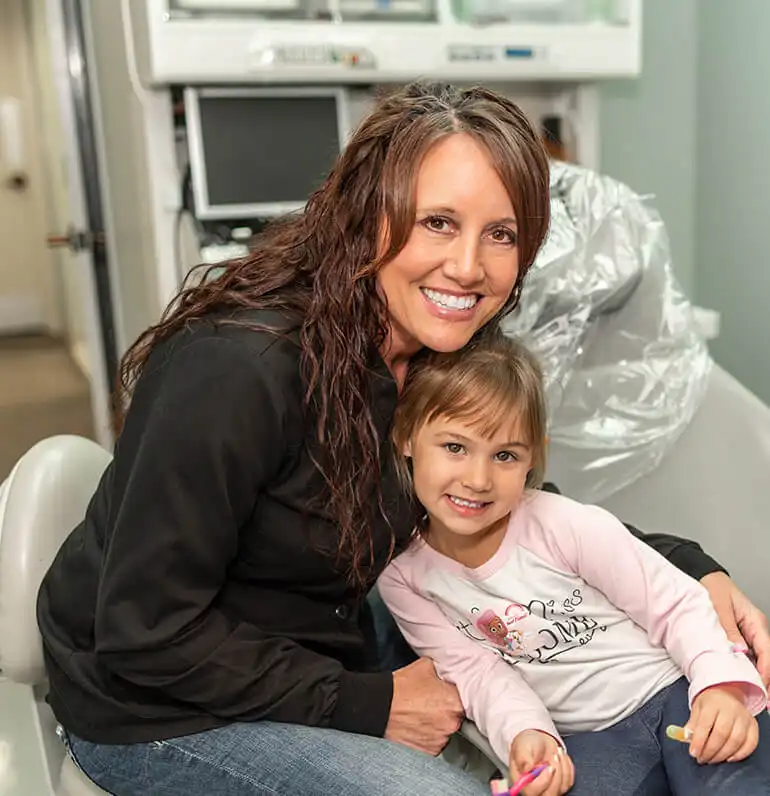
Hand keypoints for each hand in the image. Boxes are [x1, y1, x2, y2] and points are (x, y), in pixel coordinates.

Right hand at [384, 657, 463, 754]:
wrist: (379, 708)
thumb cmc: (400, 689)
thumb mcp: (425, 666)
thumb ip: (443, 670)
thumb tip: (448, 671)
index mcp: (454, 702)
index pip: (468, 698)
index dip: (457, 695)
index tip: (450, 693)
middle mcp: (451, 724)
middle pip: (457, 715)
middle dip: (447, 709)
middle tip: (432, 702)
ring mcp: (441, 740)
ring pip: (447, 730)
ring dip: (439, 723)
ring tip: (422, 713)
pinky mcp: (430, 752)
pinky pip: (436, 743)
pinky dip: (429, 736)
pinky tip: (418, 725)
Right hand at [509, 729, 573, 795]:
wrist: (539, 742)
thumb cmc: (528, 744)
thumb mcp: (522, 746)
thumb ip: (523, 757)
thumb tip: (526, 768)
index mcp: (522, 782)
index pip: (532, 792)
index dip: (543, 781)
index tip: (548, 766)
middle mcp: (536, 790)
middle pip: (550, 794)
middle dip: (556, 775)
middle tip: (554, 756)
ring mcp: (549, 789)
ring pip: (562, 787)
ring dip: (562, 767)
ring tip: (556, 752)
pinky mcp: (560, 786)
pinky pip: (569, 780)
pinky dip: (567, 766)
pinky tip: (560, 756)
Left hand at [688, 684, 758, 763]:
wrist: (727, 694)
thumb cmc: (710, 703)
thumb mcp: (697, 708)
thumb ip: (692, 723)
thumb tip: (687, 738)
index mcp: (713, 703)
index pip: (705, 724)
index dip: (699, 740)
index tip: (693, 753)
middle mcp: (730, 709)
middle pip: (721, 733)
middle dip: (710, 750)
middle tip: (702, 759)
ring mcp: (744, 717)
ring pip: (736, 740)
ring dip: (723, 754)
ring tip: (712, 759)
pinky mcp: (753, 725)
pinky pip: (750, 743)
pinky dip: (740, 754)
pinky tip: (728, 758)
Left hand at [701, 572, 769, 686]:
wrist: (703, 576)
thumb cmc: (713, 587)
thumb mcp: (719, 606)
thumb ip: (728, 628)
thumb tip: (738, 650)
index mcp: (755, 621)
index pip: (767, 651)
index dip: (767, 672)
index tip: (762, 687)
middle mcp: (755, 629)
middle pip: (767, 659)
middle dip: (767, 681)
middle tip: (764, 702)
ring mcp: (748, 634)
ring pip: (758, 660)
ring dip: (757, 677)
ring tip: (754, 697)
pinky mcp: (738, 637)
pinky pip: (747, 655)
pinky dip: (746, 668)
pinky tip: (741, 681)